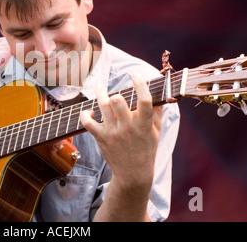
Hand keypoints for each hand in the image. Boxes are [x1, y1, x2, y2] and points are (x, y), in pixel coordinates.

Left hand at [80, 72, 161, 193]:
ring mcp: (113, 132)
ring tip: (100, 88)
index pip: (145, 100)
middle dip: (116, 93)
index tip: (135, 74)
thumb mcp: (156, 130)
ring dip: (100, 93)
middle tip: (116, 92)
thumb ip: (157, 109)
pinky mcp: (101, 137)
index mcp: (144, 124)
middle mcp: (128, 127)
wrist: (133, 173)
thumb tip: (160, 89)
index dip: (140, 84)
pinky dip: (85, 114)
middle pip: (118, 100)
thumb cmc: (146, 148)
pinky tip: (90, 112)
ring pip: (102, 105)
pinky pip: (87, 121)